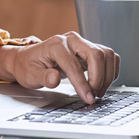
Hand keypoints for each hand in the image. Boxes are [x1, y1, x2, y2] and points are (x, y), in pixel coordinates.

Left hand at [0, 33, 118, 103]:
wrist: (27, 59)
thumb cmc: (28, 66)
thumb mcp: (30, 75)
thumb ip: (43, 77)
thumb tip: (54, 79)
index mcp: (56, 45)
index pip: (74, 64)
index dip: (82, 84)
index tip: (88, 98)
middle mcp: (71, 40)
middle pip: (96, 54)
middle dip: (98, 77)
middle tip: (93, 95)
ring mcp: (81, 43)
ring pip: (106, 54)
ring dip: (107, 75)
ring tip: (98, 91)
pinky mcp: (89, 50)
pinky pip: (108, 57)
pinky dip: (110, 70)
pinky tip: (103, 83)